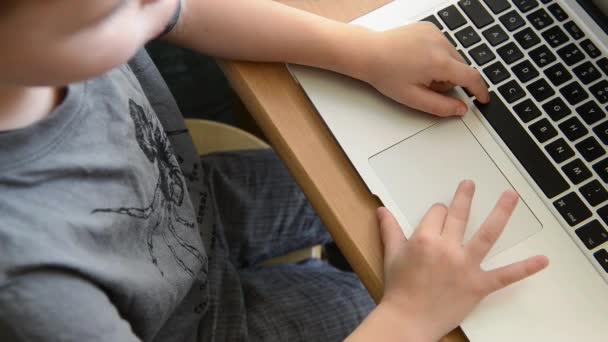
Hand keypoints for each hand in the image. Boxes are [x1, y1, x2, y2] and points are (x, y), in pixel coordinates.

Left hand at [362, 23, 489, 116]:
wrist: (368, 53)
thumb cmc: (385, 74)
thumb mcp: (413, 98)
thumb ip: (440, 106)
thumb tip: (461, 110)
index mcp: (439, 62)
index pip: (471, 78)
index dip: (480, 91)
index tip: (483, 99)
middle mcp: (441, 44)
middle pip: (460, 68)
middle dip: (449, 80)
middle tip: (424, 85)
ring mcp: (435, 33)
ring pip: (452, 57)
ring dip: (442, 67)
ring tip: (417, 71)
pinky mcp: (429, 28)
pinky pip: (442, 46)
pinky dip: (435, 55)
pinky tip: (416, 59)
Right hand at [378, 180, 548, 339]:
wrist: (408, 319)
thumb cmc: (399, 289)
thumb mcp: (391, 254)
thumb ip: (389, 229)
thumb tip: (382, 210)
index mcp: (425, 239)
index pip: (435, 214)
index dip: (436, 213)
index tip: (437, 216)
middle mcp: (447, 248)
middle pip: (459, 215)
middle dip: (465, 197)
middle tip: (471, 184)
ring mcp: (465, 266)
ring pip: (487, 234)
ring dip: (501, 213)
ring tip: (510, 196)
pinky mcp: (478, 285)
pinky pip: (505, 275)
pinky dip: (525, 268)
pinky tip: (541, 260)